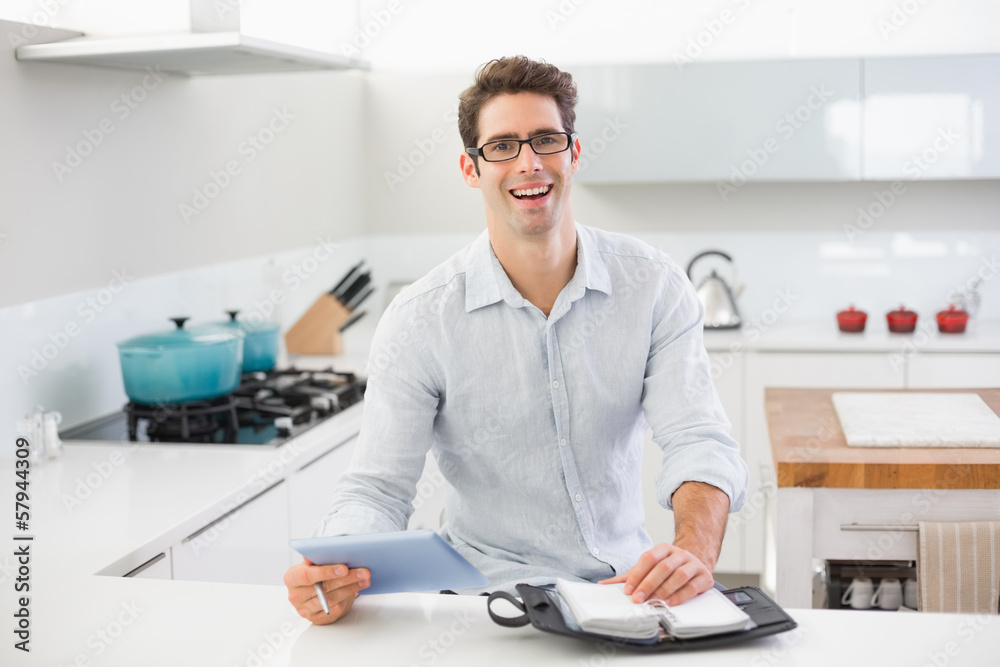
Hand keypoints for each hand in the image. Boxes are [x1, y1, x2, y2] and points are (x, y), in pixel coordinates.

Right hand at [284, 558, 369, 624]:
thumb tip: (324, 549)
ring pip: (332, 599)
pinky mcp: (318, 619)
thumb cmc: (314, 572)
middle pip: (324, 588)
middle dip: (347, 579)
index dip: (326, 572)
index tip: (344, 568)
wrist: (313, 589)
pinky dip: (349, 597)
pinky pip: (336, 609)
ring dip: (352, 588)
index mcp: (291, 578)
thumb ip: (317, 556)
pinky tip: (359, 588)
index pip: (307, 575)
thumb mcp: (312, 562)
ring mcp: (306, 610)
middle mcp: (296, 596)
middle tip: (364, 571)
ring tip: (365, 578)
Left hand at [599, 543, 713, 605]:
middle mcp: (679, 554)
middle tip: (638, 599)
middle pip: (663, 567)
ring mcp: (693, 564)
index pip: (648, 558)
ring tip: (654, 602)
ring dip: (665, 590)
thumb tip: (604, 584)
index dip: (637, 574)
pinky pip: (692, 586)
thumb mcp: (648, 568)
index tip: (628, 590)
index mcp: (663, 549)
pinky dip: (680, 596)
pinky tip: (669, 603)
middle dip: (648, 584)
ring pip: (679, 575)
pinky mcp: (704, 577)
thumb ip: (629, 577)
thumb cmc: (668, 568)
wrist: (695, 563)